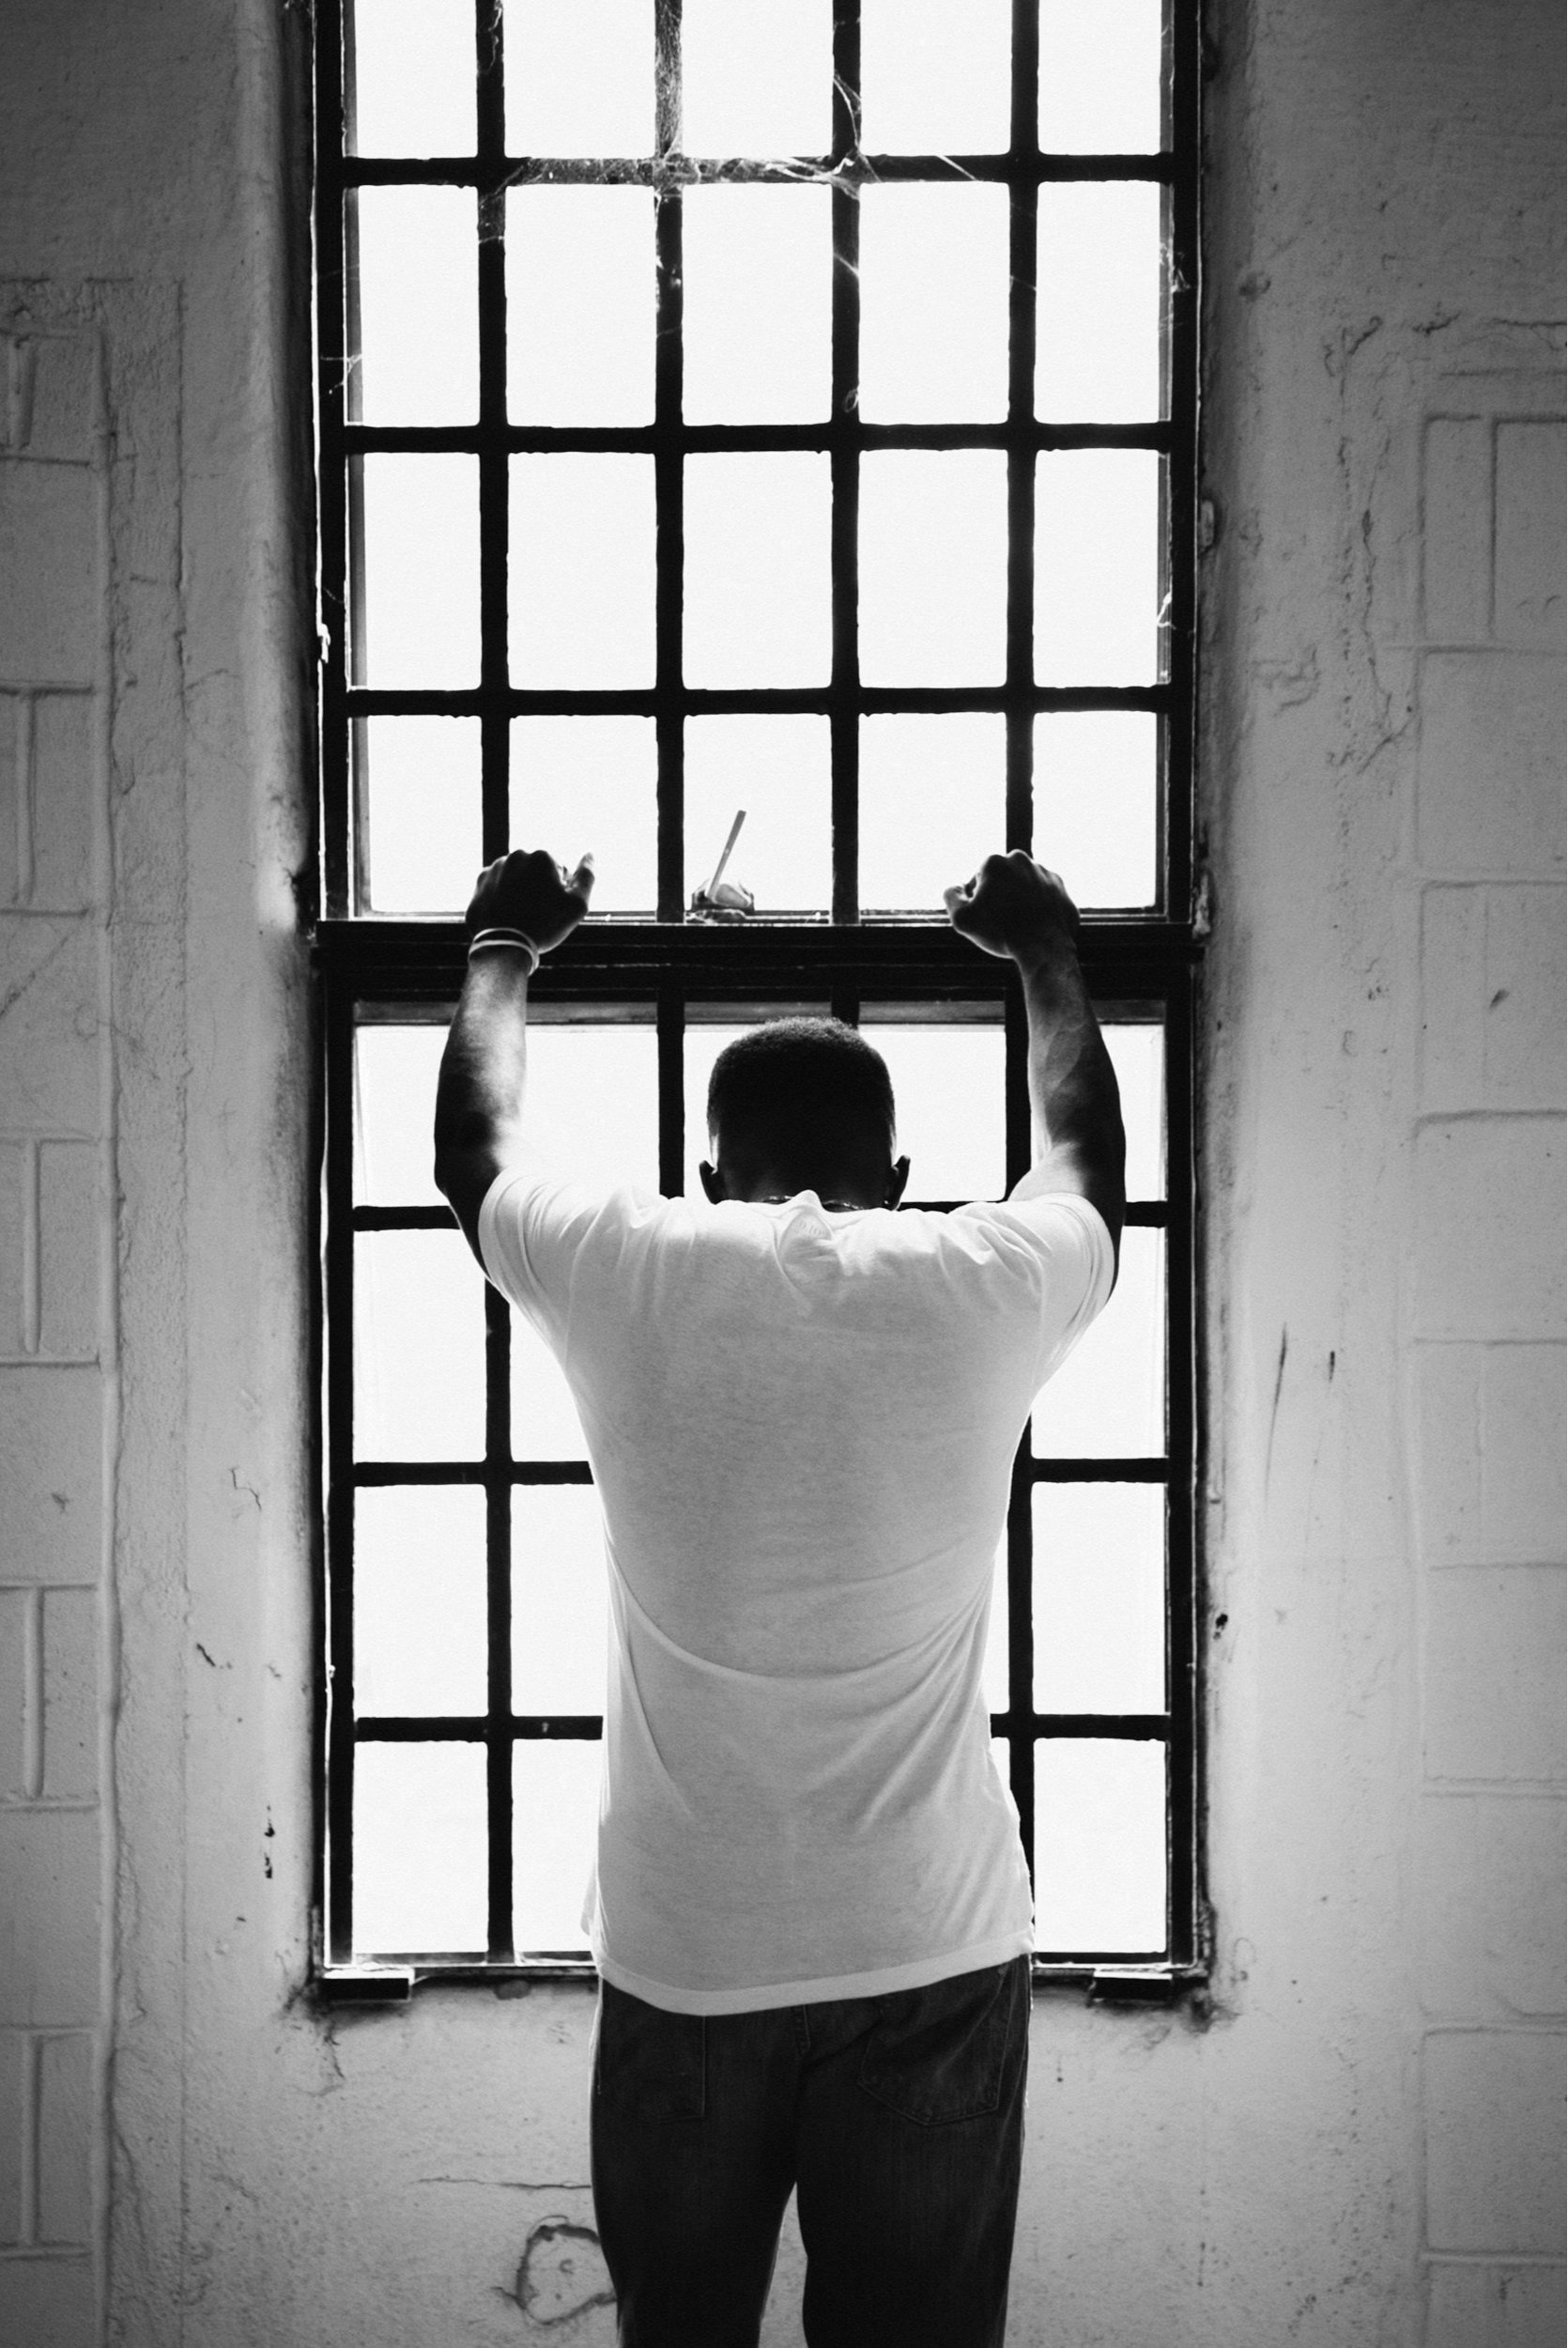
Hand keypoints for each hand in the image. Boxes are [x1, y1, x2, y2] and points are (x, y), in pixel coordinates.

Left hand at [466, 848, 594, 956]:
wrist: (504, 946)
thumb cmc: (545, 926)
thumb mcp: (577, 905)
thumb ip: (587, 876)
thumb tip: (590, 854)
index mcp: (541, 857)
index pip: (559, 871)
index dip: (561, 891)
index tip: (553, 908)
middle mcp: (516, 856)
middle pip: (535, 871)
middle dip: (539, 887)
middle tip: (538, 913)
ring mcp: (494, 869)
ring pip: (515, 878)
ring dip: (520, 891)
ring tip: (521, 915)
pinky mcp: (479, 884)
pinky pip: (496, 887)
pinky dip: (502, 898)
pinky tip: (507, 915)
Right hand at [944, 851, 1080, 965]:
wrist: (1043, 946)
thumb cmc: (1000, 932)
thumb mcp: (961, 919)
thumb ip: (951, 897)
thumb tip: (955, 888)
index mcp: (995, 862)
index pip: (978, 880)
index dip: (976, 900)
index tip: (984, 917)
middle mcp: (1022, 860)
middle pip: (1003, 880)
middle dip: (999, 896)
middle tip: (1000, 921)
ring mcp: (1045, 873)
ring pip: (1024, 887)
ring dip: (1019, 901)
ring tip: (1018, 925)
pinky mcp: (1061, 889)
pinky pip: (1044, 898)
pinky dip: (1039, 909)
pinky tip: (1034, 926)